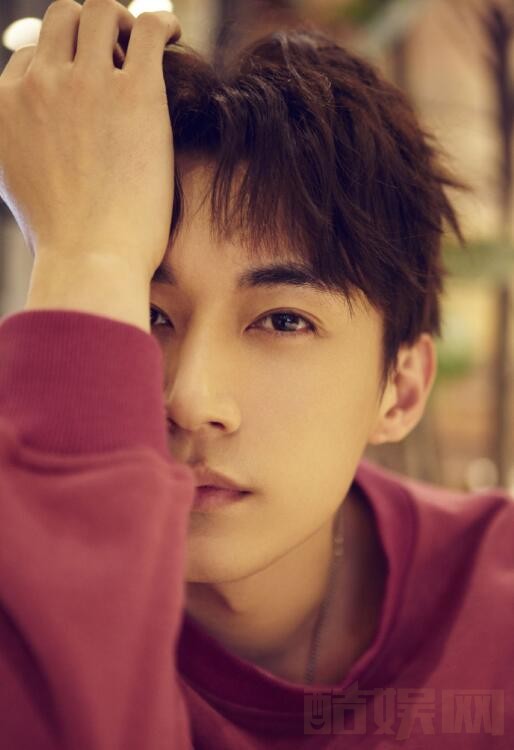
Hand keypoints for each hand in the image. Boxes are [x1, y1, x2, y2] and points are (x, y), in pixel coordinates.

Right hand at [0, 0, 180, 283]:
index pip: (32, 57)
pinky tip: (172, 36)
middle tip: (117, 63)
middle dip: (89, 35)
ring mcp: (84, 84)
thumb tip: (38, 149)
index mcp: (3, 106)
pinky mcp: (134, 93)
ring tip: (142, 54)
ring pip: (101, 13)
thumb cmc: (63, 242)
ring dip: (123, 26)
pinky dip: (162, 23)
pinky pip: (150, 26)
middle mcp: (37, 85)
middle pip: (61, 22)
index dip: (64, 68)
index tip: (89, 87)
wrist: (91, 260)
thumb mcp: (18, 190)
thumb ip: (21, 151)